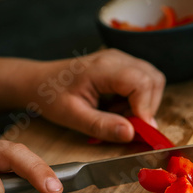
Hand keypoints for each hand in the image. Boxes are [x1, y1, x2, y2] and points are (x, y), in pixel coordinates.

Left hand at [22, 49, 165, 142]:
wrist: (39, 80)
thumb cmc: (51, 97)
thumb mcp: (72, 117)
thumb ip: (102, 126)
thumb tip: (132, 134)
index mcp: (102, 68)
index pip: (141, 83)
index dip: (145, 109)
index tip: (138, 131)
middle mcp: (117, 58)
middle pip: (153, 80)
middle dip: (148, 107)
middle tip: (126, 123)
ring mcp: (121, 58)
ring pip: (153, 80)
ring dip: (145, 103)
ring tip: (120, 114)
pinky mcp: (123, 64)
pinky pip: (145, 81)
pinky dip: (139, 99)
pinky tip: (118, 107)